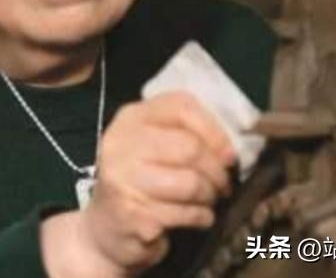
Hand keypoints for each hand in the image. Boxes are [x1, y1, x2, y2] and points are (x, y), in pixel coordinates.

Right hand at [41, 92, 235, 276]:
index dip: (214, 130)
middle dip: (216, 170)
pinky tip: (198, 218)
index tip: (228, 153)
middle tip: (222, 184)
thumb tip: (231, 148)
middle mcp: (121, 143)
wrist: (104, 229)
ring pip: (190, 183)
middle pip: (190, 147)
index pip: (181, 106)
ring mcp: (122, 179)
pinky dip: (200, 217)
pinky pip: (184, 213)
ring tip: (208, 200)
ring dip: (210, 196)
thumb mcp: (155, 146)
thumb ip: (185, 134)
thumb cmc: (140, 182)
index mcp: (131, 118)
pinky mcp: (130, 213)